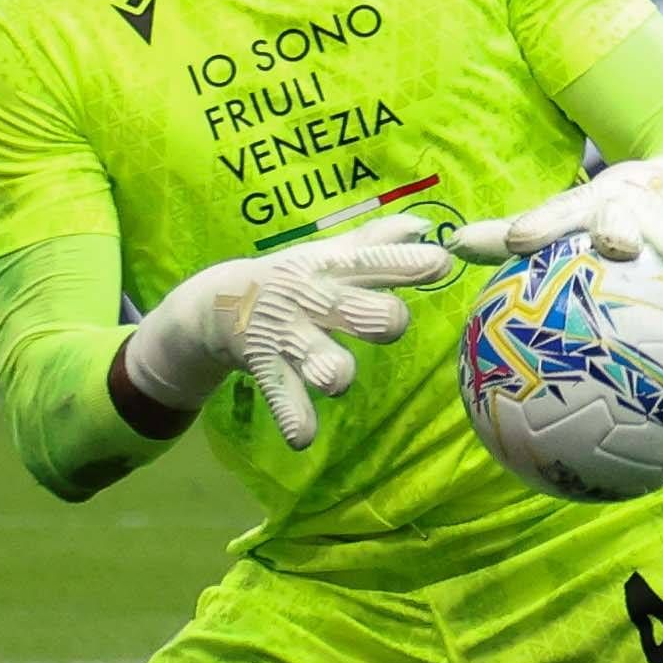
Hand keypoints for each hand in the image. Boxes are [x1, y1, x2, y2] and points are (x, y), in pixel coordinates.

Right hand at [118, 216, 459, 450]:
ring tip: (336, 380)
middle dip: (382, 319)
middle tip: (390, 323)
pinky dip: (293, 417)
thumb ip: (380, 242)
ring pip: (321, 357)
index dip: (411, 264)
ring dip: (333, 371)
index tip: (442, 264)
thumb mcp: (334, 254)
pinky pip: (282, 395)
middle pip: (360, 311)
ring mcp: (291, 335)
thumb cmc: (298, 278)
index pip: (379, 261)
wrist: (221, 301)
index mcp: (338, 269)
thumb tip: (427, 226)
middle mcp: (317, 299)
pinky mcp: (267, 366)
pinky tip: (302, 437)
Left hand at [447, 155, 662, 286]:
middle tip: (617, 247)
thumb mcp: (555, 222)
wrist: (662, 185)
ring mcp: (660, 216)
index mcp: (579, 209)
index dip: (538, 227)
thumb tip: (449, 247)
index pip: (554, 217)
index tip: (519, 242)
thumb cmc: (592, 218)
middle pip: (617, 217)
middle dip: (616, 229)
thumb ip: (506, 239)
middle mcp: (621, 207)